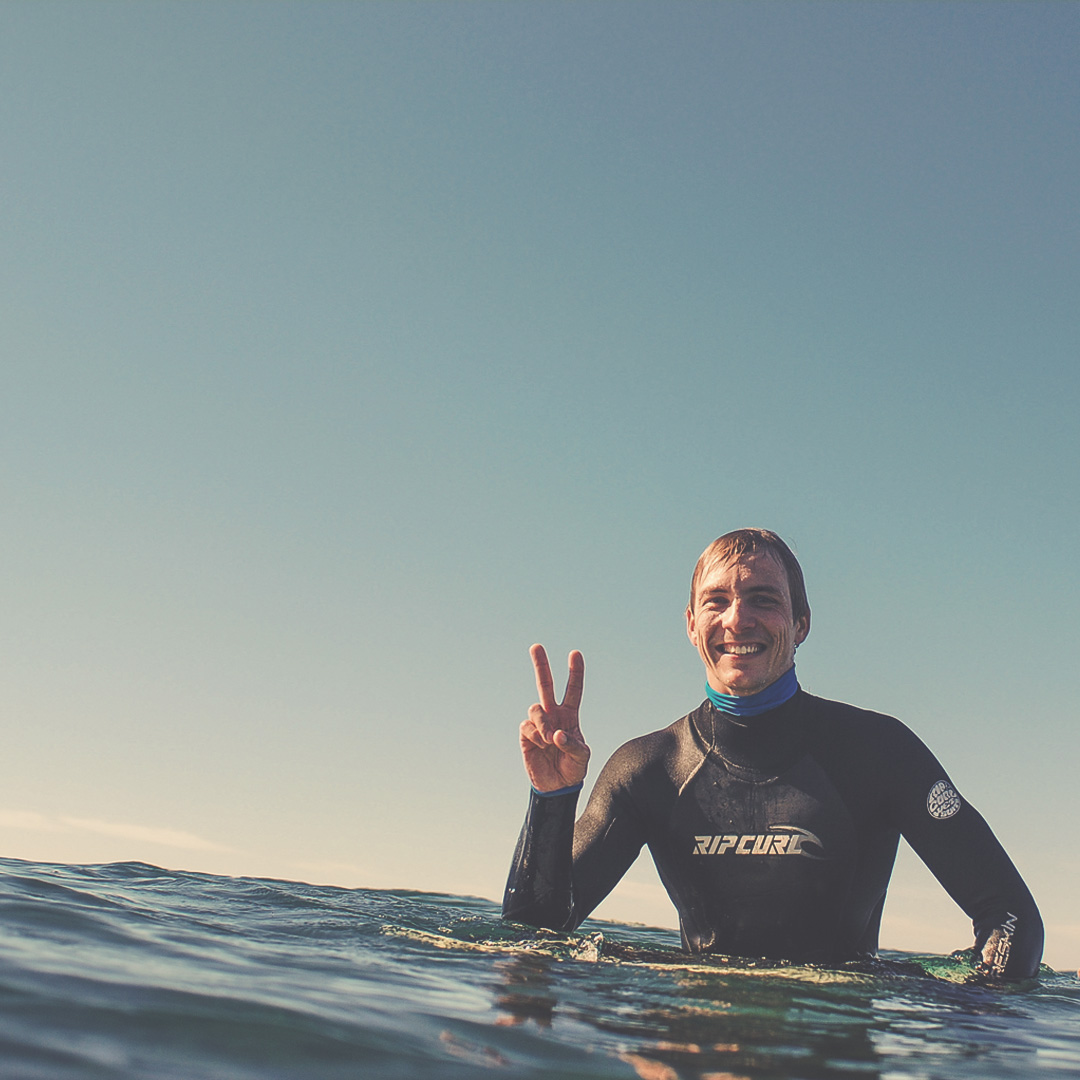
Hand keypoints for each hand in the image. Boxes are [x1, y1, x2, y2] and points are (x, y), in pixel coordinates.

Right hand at [519, 644, 590, 792]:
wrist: (557, 785)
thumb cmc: (573, 768)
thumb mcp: (582, 757)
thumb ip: (572, 744)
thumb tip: (556, 734)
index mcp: (570, 716)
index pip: (573, 690)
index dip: (575, 672)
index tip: (575, 654)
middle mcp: (553, 715)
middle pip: (545, 685)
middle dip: (541, 665)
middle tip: (536, 646)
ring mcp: (538, 724)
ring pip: (536, 708)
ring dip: (543, 722)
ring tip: (549, 739)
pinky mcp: (526, 735)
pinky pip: (527, 726)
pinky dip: (535, 735)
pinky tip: (541, 745)